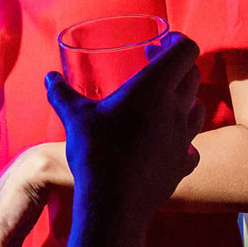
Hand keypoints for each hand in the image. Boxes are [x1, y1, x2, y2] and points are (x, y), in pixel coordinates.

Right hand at [45, 33, 201, 233]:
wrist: (113, 204)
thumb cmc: (95, 153)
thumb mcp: (74, 118)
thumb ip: (62, 94)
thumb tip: (49, 77)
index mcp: (154, 88)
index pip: (187, 51)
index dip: (178, 42)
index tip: (161, 44)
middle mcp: (176, 109)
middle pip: (193, 76)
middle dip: (178, 67)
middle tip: (155, 69)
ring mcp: (184, 138)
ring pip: (199, 109)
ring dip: (186, 101)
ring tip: (164, 105)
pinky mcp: (183, 164)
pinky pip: (192, 147)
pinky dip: (184, 142)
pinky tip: (167, 145)